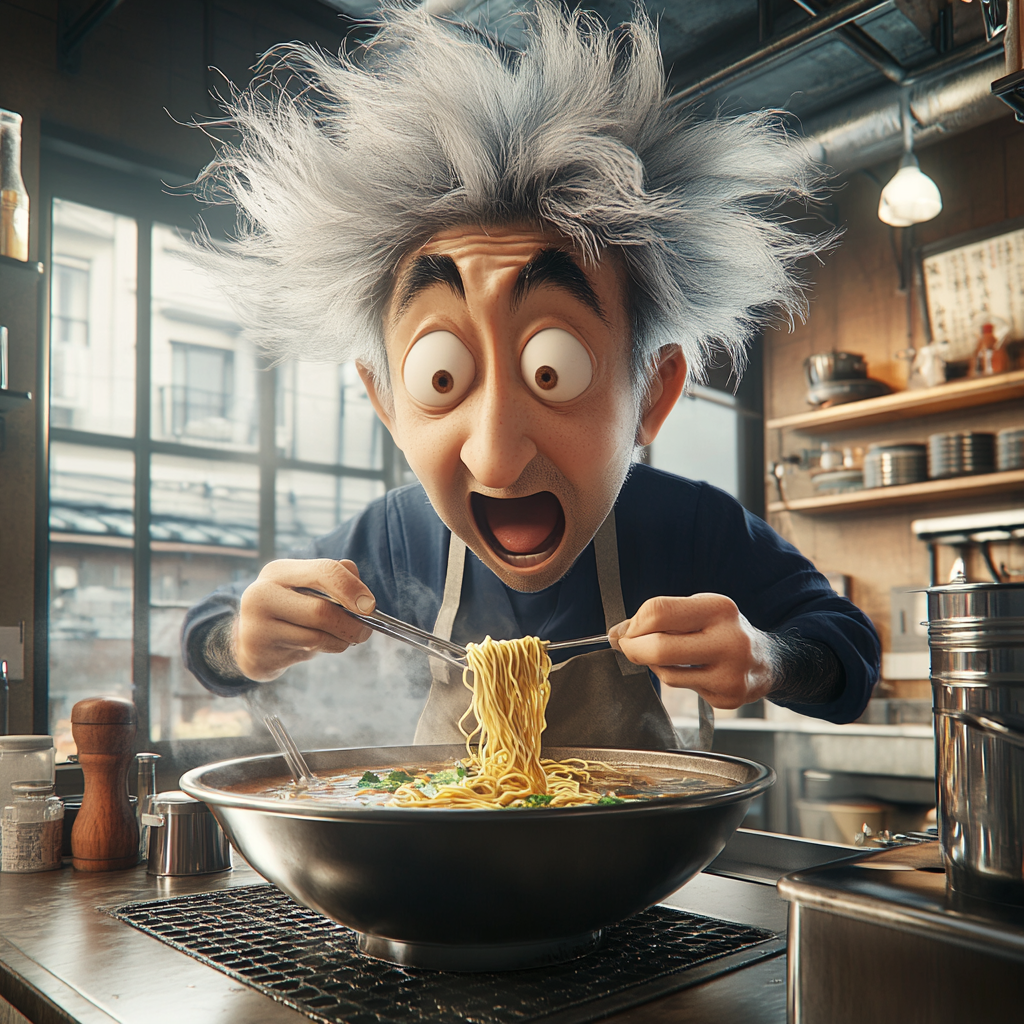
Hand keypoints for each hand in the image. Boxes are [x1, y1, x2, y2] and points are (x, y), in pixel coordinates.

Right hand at [234, 559, 375, 681]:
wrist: (250, 642)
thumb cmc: (289, 609)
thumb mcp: (307, 586)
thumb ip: (335, 578)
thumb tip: (358, 584)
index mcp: (278, 571)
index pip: (324, 571)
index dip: (352, 588)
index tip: (370, 606)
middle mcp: (261, 594)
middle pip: (322, 611)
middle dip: (351, 624)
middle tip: (364, 632)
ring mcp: (256, 625)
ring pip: (317, 637)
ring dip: (340, 641)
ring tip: (342, 639)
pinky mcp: (258, 653)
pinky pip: (307, 653)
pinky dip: (324, 650)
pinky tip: (315, 647)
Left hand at [608, 594, 774, 709]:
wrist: (767, 660)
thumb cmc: (724, 629)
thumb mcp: (698, 610)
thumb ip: (660, 617)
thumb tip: (619, 633)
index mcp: (718, 608)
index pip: (659, 612)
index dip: (633, 624)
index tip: (624, 631)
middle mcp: (729, 640)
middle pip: (660, 648)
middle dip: (633, 649)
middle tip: (627, 647)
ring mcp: (731, 673)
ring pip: (668, 674)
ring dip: (654, 665)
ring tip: (664, 657)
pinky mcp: (728, 697)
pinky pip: (683, 689)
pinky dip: (677, 678)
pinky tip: (690, 671)